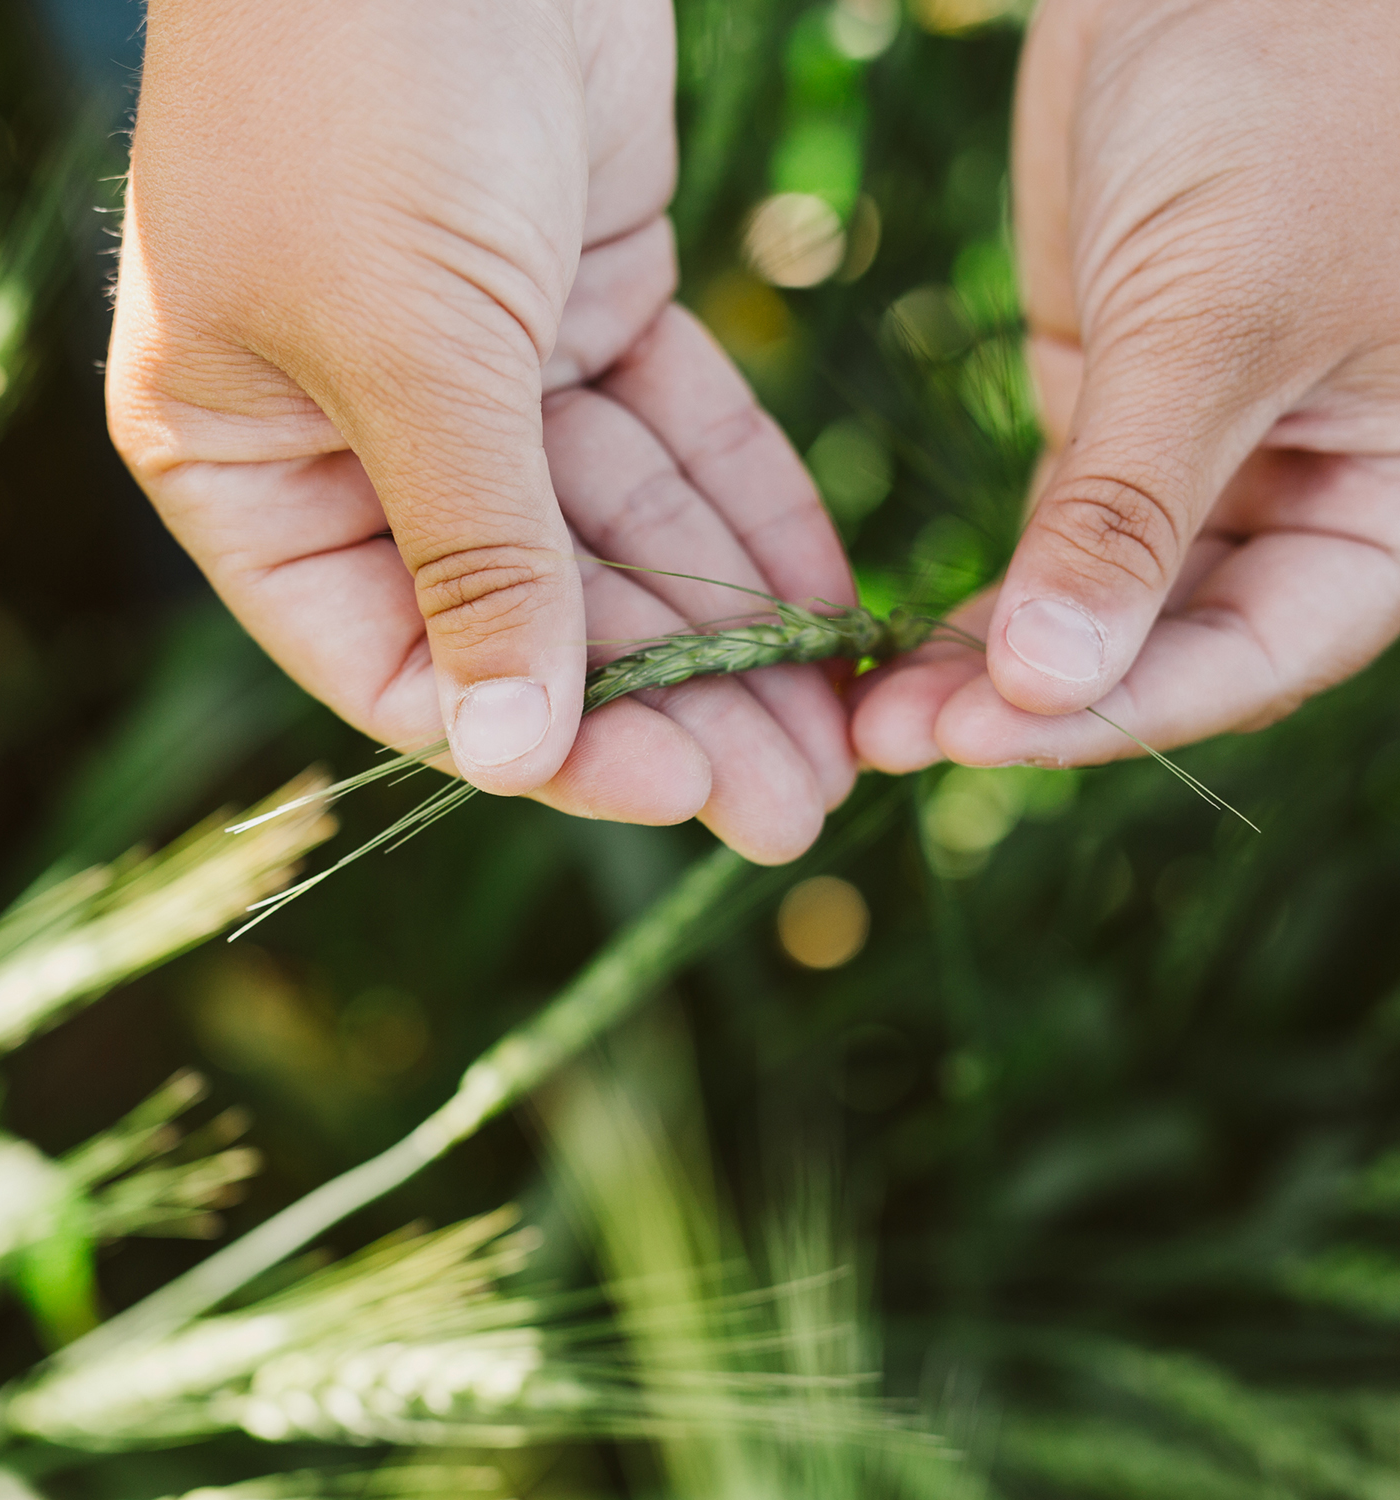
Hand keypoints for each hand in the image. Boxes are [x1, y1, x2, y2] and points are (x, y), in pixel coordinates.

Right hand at [108, 0, 853, 863]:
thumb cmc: (362, 84)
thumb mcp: (409, 344)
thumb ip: (471, 551)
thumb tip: (504, 751)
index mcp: (254, 465)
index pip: (401, 659)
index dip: (542, 738)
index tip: (673, 787)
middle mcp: (364, 433)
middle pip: (536, 619)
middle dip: (669, 709)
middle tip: (792, 806)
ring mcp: (483, 373)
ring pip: (622, 544)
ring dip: (728, 637)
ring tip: (832, 740)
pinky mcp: (590, 307)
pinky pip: (680, 443)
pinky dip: (753, 519)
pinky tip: (829, 608)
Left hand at [852, 0, 1399, 774]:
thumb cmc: (1295, 90)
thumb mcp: (1217, 315)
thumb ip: (1132, 509)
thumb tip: (1049, 683)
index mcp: (1396, 500)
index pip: (1255, 653)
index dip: (1116, 709)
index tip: (978, 737)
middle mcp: (1309, 496)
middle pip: (1166, 649)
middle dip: (1030, 701)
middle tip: (893, 743)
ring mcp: (1205, 461)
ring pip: (1097, 606)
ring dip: (987, 664)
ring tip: (872, 715)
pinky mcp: (1116, 414)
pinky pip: (1053, 536)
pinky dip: (986, 591)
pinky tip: (901, 644)